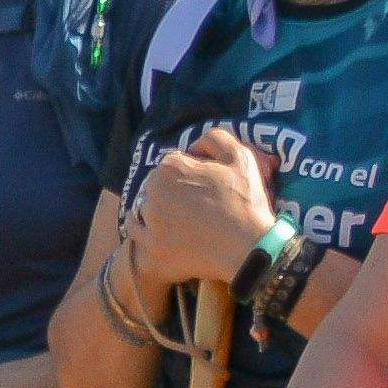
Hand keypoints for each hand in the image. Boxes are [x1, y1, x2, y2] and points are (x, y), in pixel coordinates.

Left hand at [120, 132, 279, 301]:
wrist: (251, 248)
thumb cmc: (246, 201)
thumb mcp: (240, 156)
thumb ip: (215, 139)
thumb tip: (194, 146)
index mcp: (169, 167)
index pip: (176, 162)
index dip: (195, 172)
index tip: (211, 185)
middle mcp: (151, 191)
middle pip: (159, 184)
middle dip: (175, 190)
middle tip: (201, 205)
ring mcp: (148, 221)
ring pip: (146, 207)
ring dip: (159, 209)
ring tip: (186, 220)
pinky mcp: (149, 248)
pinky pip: (136, 232)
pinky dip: (146, 230)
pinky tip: (162, 231)